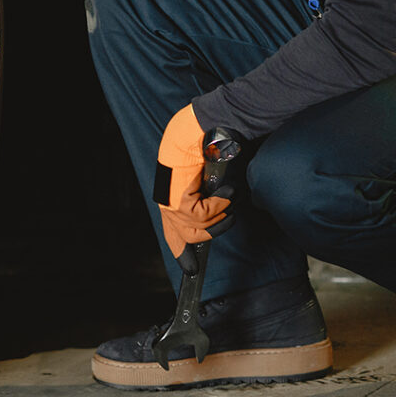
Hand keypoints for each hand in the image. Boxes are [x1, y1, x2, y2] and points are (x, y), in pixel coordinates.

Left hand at [155, 105, 233, 262]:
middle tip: (228, 211)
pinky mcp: (177, 198)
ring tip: (226, 193)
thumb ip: (212, 199)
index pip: (173, 231)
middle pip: (189, 236)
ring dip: (220, 213)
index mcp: (172, 195)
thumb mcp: (212, 180)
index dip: (180, 250)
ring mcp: (170, 200)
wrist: (199, 127)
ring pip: (199, 228)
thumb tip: (224, 215)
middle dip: (214, 229)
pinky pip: (202, 215)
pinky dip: (218, 205)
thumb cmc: (208, 149)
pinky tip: (223, 190)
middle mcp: (168, 199)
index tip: (189, 269)